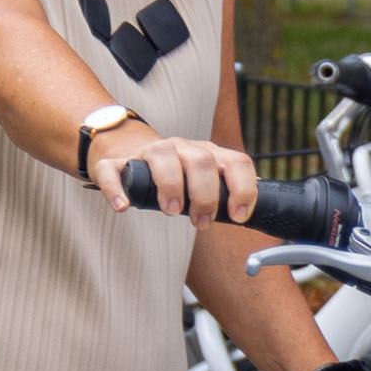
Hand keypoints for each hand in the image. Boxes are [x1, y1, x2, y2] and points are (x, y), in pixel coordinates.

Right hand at [96, 131, 253, 223]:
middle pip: (201, 160)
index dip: (242, 188)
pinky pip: (113, 170)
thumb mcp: (203, 177)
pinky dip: (117, 189)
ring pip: (163, 155)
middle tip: (202, 223)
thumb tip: (257, 208)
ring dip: (171, 184)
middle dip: (205, 194)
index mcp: (207, 153)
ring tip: (171, 211)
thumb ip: (225, 189)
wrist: (126, 148)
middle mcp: (181, 148)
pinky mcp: (116, 163)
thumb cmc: (173, 171)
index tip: (238, 216)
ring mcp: (149, 152)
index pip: (236, 161)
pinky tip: (123, 207)